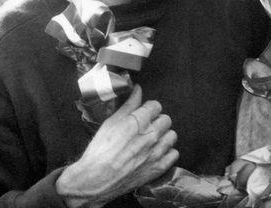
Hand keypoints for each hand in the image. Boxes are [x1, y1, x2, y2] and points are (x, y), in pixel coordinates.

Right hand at [56, 86, 177, 207]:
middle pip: (166, 119)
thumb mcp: (111, 123)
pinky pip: (174, 154)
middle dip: (157, 121)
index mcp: (138, 122)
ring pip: (172, 135)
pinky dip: (167, 152)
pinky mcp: (159, 167)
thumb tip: (137, 90)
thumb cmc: (100, 151)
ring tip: (152, 140)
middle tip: (147, 127)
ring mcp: (156, 152)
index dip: (149, 108)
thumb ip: (128, 105)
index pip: (156, 105)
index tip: (144, 113)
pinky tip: (156, 153)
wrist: (96, 179)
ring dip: (164, 136)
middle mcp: (151, 135)